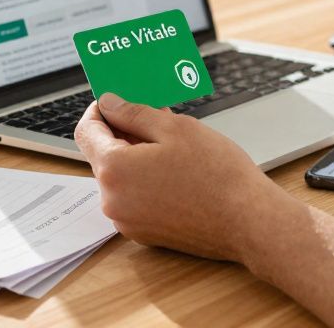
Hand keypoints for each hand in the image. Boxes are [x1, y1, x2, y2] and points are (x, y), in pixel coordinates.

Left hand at [73, 93, 289, 261]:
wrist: (247, 221)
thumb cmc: (216, 173)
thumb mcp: (174, 127)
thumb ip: (133, 113)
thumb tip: (108, 104)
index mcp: (114, 169)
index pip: (86, 132)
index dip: (99, 111)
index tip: (115, 101)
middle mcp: (112, 200)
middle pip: (102, 156)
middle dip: (123, 133)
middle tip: (155, 117)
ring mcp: (127, 221)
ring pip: (120, 178)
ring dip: (136, 157)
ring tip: (171, 145)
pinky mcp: (143, 234)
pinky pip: (133, 198)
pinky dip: (145, 181)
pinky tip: (175, 171)